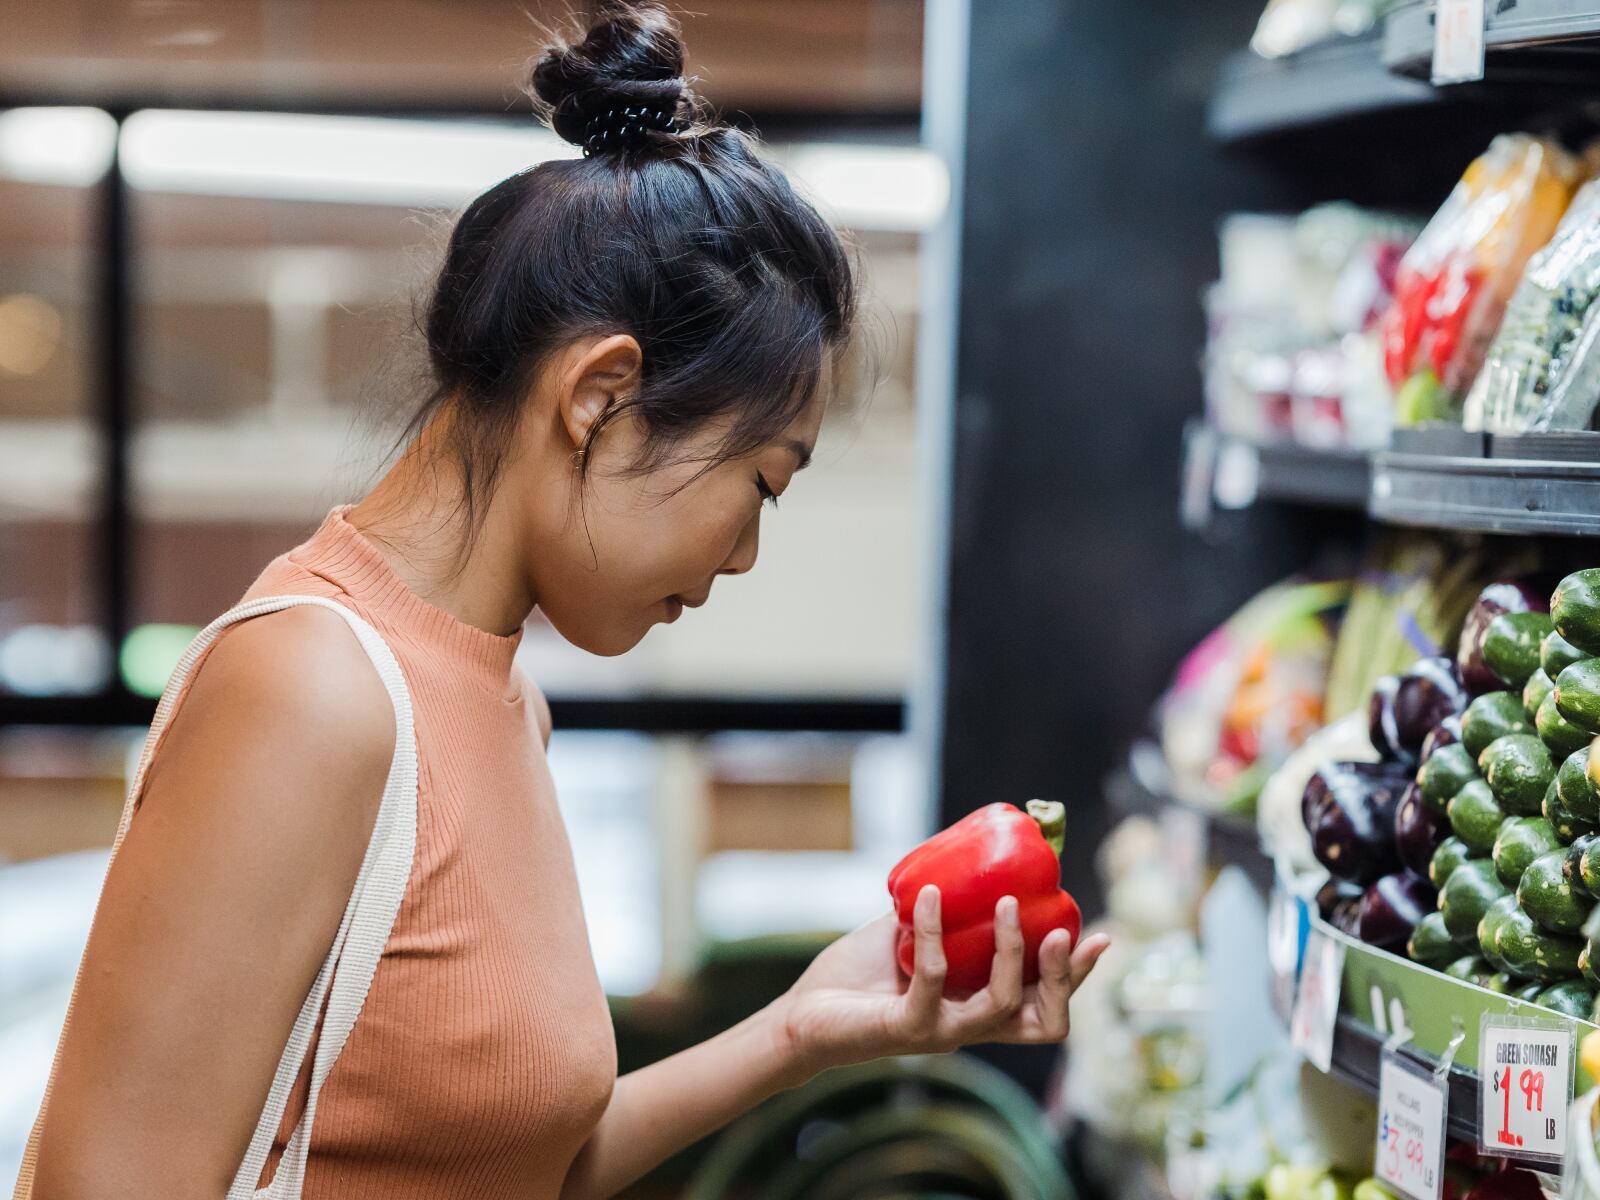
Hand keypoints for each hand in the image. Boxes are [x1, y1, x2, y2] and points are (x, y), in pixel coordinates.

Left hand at [771, 884, 1110, 1079]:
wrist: (803, 1014)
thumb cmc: (859, 976)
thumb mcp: (913, 935)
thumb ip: (944, 912)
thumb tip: (969, 856)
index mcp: (980, 1008)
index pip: (1047, 1005)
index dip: (1077, 977)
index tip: (1100, 935)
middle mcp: (969, 1027)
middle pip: (1046, 1023)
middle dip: (1064, 978)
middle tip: (1058, 929)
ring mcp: (941, 1032)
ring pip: (1001, 1004)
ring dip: (1009, 952)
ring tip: (1003, 904)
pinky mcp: (907, 1029)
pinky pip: (934, 978)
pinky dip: (935, 932)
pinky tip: (929, 897)